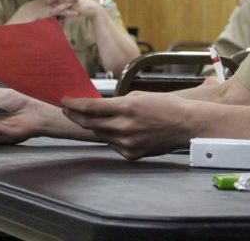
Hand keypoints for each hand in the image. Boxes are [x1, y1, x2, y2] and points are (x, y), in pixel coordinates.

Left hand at [45, 0, 100, 20]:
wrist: (93, 9)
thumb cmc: (82, 5)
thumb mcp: (74, 0)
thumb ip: (67, 0)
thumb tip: (58, 2)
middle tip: (46, 0)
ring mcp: (75, 2)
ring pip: (65, 3)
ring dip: (57, 7)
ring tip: (50, 11)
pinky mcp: (78, 8)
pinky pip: (70, 11)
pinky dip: (65, 14)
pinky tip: (59, 18)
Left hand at [61, 92, 200, 159]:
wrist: (185, 125)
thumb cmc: (165, 106)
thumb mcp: (139, 96)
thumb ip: (117, 103)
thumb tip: (100, 107)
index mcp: (126, 107)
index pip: (90, 107)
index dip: (74, 104)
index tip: (64, 100)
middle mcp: (124, 127)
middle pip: (90, 123)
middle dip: (75, 116)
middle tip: (67, 110)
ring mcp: (127, 143)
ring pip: (100, 135)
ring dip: (93, 126)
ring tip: (88, 118)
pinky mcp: (131, 154)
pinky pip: (113, 144)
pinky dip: (111, 136)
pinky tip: (116, 130)